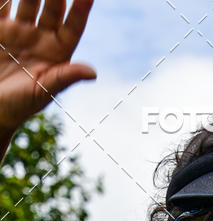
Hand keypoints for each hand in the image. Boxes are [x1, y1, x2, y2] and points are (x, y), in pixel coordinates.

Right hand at [0, 0, 95, 132]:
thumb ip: (64, 78)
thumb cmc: (19, 106)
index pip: (73, 26)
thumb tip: (92, 73)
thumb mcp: (42, 92)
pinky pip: (2, 5)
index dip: (80, 9)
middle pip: (52, 6)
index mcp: (57, 53)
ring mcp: (18, 30)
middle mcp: (40, 37)